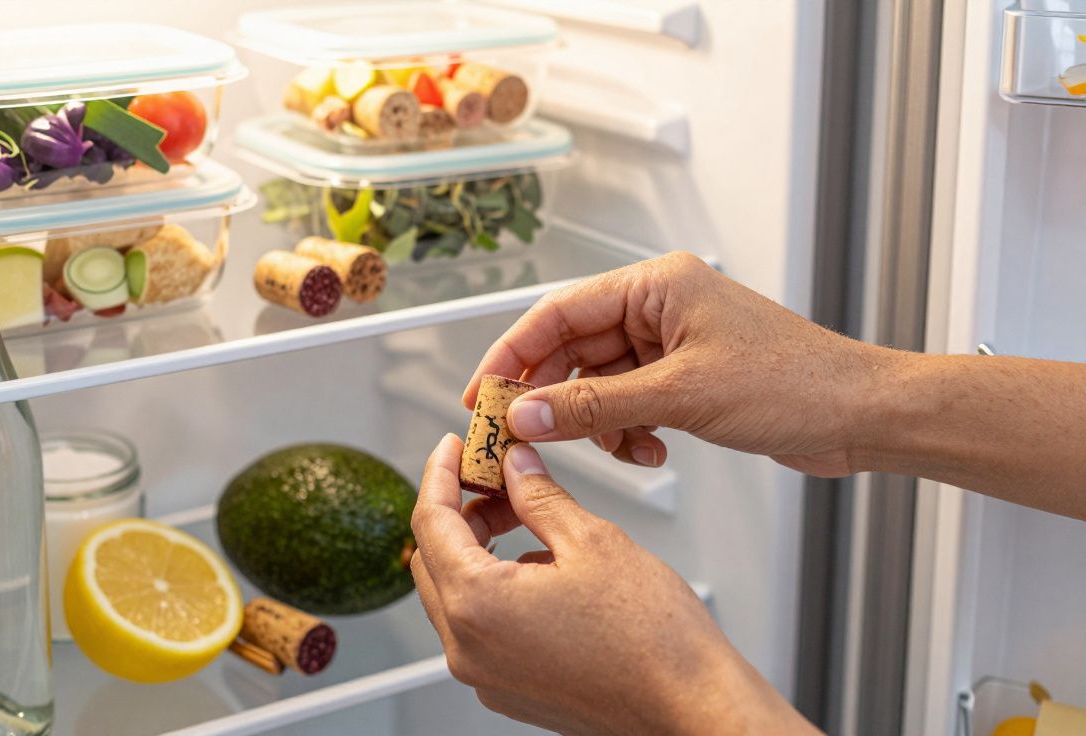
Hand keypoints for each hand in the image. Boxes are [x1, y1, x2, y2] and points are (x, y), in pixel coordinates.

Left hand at [409, 434, 817, 735]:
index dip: (441, 474)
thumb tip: (515, 467)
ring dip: (478, 547)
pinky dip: (495, 586)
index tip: (454, 447)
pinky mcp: (508, 689)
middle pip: (433, 559)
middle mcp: (468, 650)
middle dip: (460, 510)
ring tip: (527, 515)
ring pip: (454, 594)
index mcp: (478, 606)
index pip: (431, 523)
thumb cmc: (654, 641)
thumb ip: (539, 496)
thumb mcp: (592, 541)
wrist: (692, 709)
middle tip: (498, 476)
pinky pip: (480, 627)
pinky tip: (541, 564)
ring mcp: (486, 676)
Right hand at [464, 252, 899, 476]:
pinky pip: (629, 402)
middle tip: (523, 435)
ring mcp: (673, 344)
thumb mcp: (680, 396)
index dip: (513, 353)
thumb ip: (594, 406)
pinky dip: (628, 431)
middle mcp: (660, 307)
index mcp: (657, 285)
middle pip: (574, 348)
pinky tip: (651, 451)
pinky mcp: (687, 379)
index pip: (560, 312)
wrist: (861, 415)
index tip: (483, 394)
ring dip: (597, 422)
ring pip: (600, 382)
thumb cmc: (794, 384)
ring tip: (618, 448)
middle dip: (552, 395)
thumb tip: (527, 414)